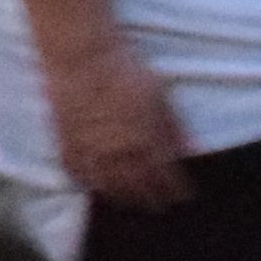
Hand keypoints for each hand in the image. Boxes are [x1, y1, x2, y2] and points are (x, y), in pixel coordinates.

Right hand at [43, 20, 191, 212]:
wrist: (80, 54)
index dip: (176, 191)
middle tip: (158, 206)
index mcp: (146, 142)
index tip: (182, 197)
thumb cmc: (124, 68)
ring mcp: (91, 150)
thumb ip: (174, 128)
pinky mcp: (67, 142)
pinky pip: (78, 172)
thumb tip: (193, 152)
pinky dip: (88, 182)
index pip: (165, 179)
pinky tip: (94, 185)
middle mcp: (119, 153)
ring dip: (122, 197)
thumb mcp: (160, 94)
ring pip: (109, 187)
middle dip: (151, 200)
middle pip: (138, 189)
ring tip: (129, 201)